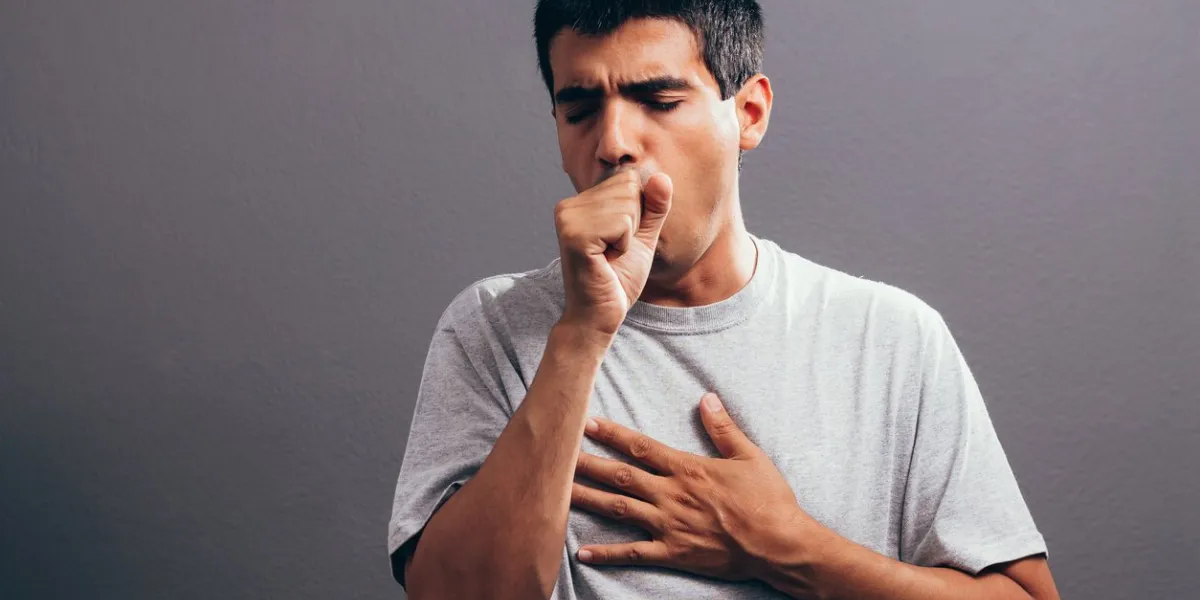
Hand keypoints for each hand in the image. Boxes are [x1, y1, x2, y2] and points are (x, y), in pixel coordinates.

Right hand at [554, 167, 672, 336]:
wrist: (600, 316)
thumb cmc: (618, 280)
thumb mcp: (643, 238)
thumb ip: (653, 207)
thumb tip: (662, 176)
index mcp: (579, 203)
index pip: (628, 180)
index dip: (636, 213)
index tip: (618, 242)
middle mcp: (568, 206)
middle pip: (628, 187)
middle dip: (632, 224)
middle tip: (613, 251)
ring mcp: (568, 219)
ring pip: (627, 204)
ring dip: (628, 237)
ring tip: (609, 257)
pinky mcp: (574, 235)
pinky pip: (621, 223)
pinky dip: (623, 245)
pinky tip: (606, 261)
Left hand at [571, 393, 824, 581]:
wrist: (779, 544)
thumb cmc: (768, 500)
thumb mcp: (749, 456)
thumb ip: (723, 427)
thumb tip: (706, 397)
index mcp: (687, 469)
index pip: (640, 447)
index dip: (611, 434)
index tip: (586, 423)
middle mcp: (671, 495)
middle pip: (620, 475)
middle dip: (586, 463)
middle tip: (555, 454)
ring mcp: (669, 525)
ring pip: (618, 509)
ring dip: (587, 499)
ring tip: (556, 492)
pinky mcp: (673, 553)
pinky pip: (633, 553)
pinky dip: (607, 554)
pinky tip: (582, 552)